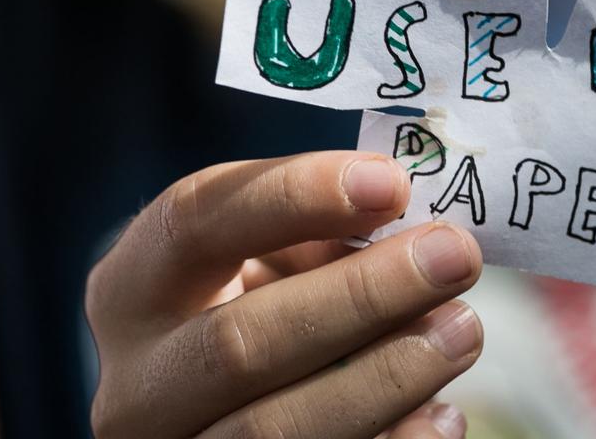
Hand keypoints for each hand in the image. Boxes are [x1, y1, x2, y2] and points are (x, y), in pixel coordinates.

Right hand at [86, 151, 482, 437]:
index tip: (390, 182)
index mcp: (132, 289)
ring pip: (272, 430)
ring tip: (463, 328)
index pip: (194, 222)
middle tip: (452, 255)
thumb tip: (414, 230)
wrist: (218, 417)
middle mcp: (135, 384)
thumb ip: (319, 240)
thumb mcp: (266, 266)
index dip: (292, 196)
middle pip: (239, 343)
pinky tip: (443, 416)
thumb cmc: (258, 315)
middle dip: (359, 296)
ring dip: (386, 377)